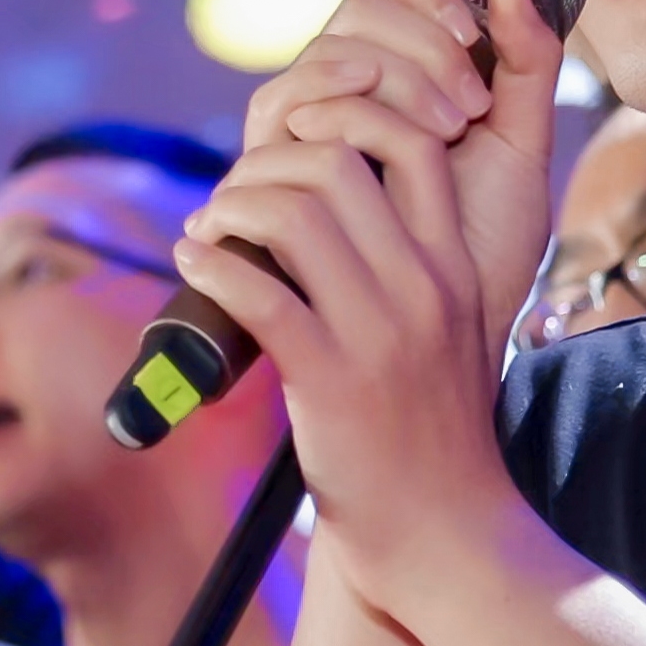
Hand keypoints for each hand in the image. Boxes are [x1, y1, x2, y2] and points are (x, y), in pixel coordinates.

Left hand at [181, 0, 565, 600]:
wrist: (444, 530)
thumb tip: (334, 200)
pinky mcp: (332, 379)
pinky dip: (211, 264)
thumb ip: (409, 265)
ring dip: (231, 205)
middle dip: (266, 160)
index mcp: (453, 263)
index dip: (343, 115)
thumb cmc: (429, 429)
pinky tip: (192, 259)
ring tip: (209, 225)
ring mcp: (379, 331)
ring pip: (296, 213)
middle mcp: (424, 284)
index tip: (295, 142)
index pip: (415, 138)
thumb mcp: (443, 329)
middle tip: (233, 191)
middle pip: (339, 161)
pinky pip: (260, 292)